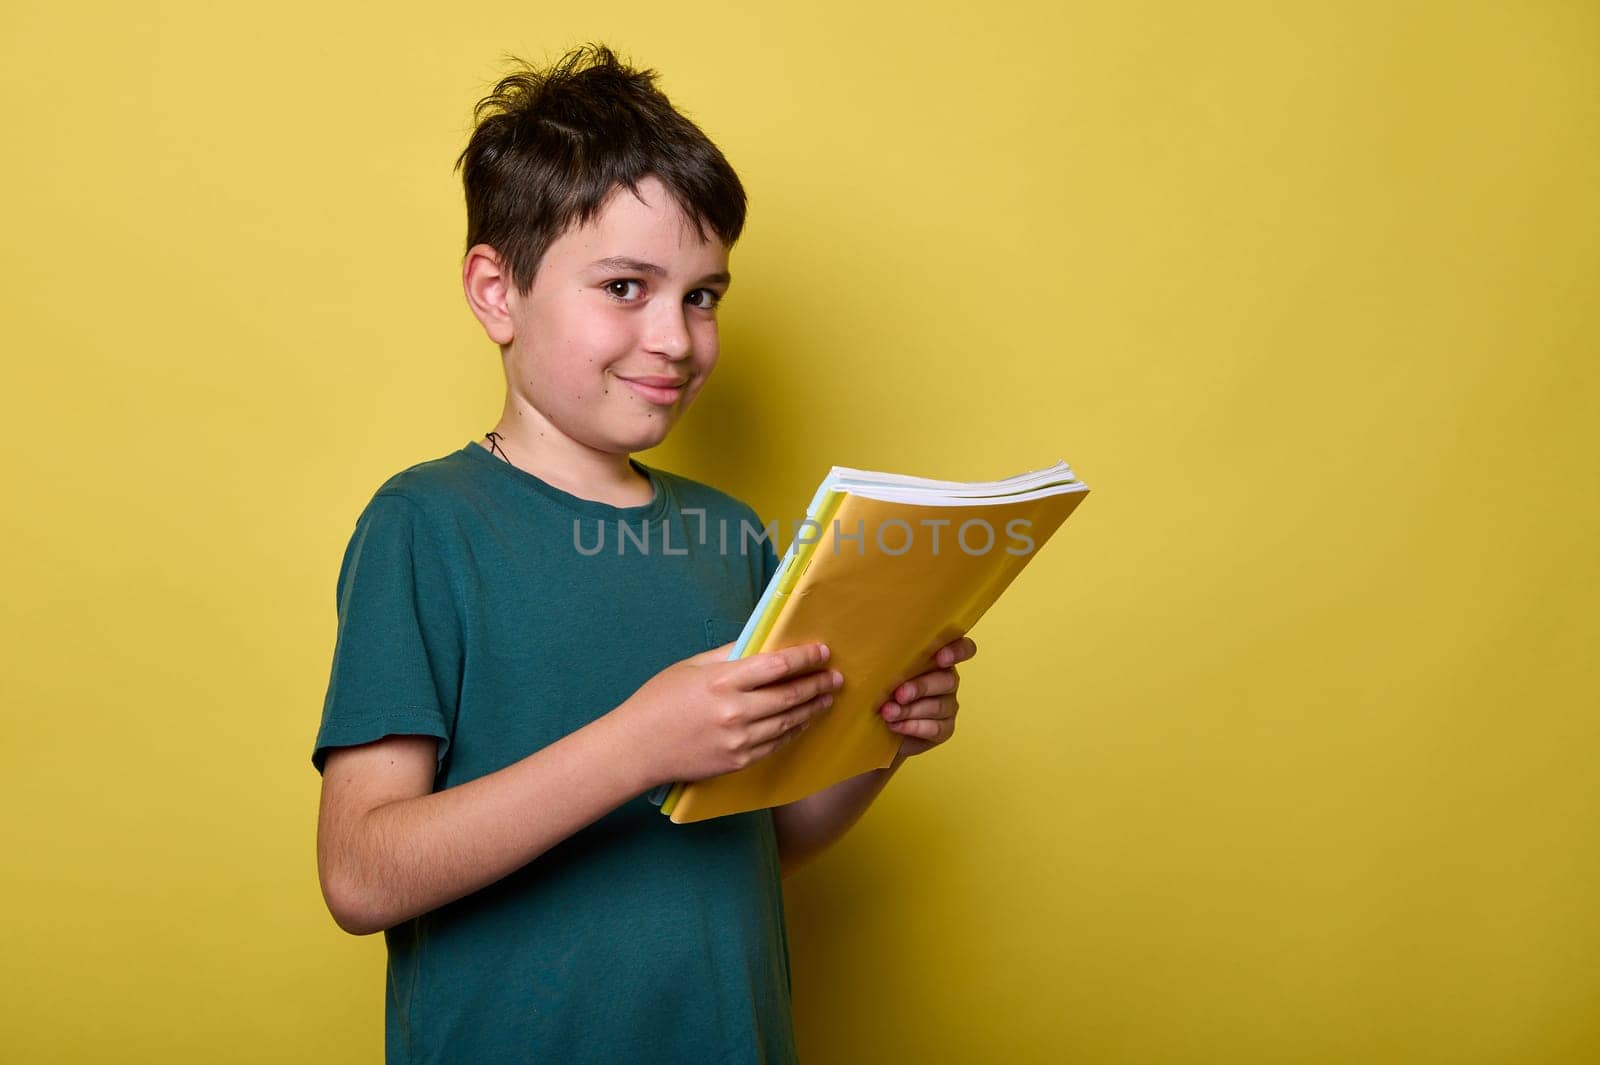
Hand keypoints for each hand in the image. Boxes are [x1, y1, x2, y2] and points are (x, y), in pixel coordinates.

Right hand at [618, 640, 843, 787]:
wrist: (636, 748)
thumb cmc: (658, 702)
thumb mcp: (690, 667)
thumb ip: (727, 655)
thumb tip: (760, 644)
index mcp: (721, 681)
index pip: (776, 666)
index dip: (804, 657)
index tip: (822, 651)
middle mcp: (734, 711)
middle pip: (789, 695)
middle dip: (817, 683)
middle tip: (836, 677)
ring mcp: (738, 740)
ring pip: (788, 722)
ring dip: (811, 708)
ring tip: (827, 697)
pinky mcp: (738, 761)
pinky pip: (775, 744)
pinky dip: (793, 731)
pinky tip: (802, 721)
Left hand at [878, 635, 976, 760]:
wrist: (874, 726)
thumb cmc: (877, 688)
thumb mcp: (879, 669)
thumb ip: (883, 656)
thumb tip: (864, 642)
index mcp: (937, 658)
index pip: (963, 648)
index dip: (957, 651)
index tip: (940, 657)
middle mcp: (947, 680)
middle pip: (948, 679)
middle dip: (921, 687)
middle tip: (898, 694)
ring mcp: (948, 705)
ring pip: (939, 705)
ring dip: (912, 709)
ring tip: (887, 713)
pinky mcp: (944, 728)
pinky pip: (935, 728)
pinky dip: (914, 726)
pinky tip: (896, 726)